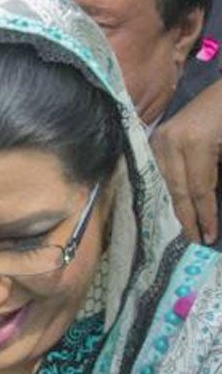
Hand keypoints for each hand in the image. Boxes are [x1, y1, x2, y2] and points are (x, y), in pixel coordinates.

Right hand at [151, 82, 221, 244]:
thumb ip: (219, 179)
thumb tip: (212, 202)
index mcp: (194, 143)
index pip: (199, 189)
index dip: (205, 215)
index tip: (210, 237)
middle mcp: (170, 140)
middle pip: (177, 187)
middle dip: (188, 215)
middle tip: (195, 239)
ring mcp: (161, 136)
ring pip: (166, 179)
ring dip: (177, 203)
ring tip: (187, 225)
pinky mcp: (158, 135)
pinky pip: (162, 168)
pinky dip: (171, 186)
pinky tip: (179, 200)